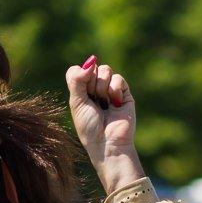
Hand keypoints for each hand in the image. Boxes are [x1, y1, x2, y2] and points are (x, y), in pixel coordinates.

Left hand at [65, 55, 141, 187]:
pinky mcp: (124, 93)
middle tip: (93, 100)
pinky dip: (114, 89)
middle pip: (92, 68)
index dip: (80, 74)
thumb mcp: (77, 102)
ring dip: (102, 86)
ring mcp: (110, 90)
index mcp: (80, 92)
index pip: (77, 70)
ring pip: (105, 70)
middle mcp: (94, 89)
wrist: (108, 142)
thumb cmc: (89, 126)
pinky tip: (114, 103)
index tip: (81, 87)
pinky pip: (118, 78)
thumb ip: (77, 80)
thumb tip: (90, 60)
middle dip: (91, 83)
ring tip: (103, 103)